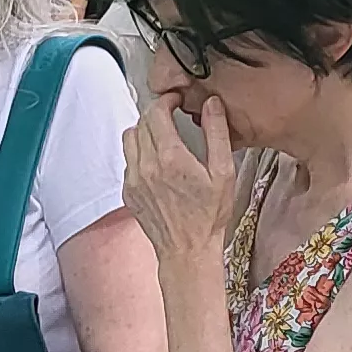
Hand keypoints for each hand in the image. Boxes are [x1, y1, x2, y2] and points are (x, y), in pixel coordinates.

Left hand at [124, 96, 235, 282]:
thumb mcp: (223, 172)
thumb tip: (211, 104)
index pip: (156, 112)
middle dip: (156, 114)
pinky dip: (140, 153)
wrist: (188, 251)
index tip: (176, 101)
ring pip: (129, 138)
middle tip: (172, 117)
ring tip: (162, 138)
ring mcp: (134, 179)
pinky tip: (157, 163)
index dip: (166, 100)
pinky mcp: (129, 191)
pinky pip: (128, 161)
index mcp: (171, 158)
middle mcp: (147, 166)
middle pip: (141, 122)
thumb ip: (217, 133)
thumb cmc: (209, 216)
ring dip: (144, 131)